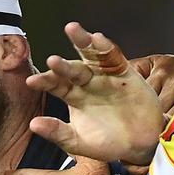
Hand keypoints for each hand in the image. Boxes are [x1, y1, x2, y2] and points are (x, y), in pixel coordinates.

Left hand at [26, 22, 163, 163]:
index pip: (56, 85)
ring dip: (83, 42)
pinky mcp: (125, 73)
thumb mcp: (79, 143)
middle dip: (62, 65)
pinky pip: (114, 57)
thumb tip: (33, 124)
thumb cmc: (109, 144)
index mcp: (74, 97)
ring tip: (72, 29)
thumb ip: (58, 133)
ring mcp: (105, 76)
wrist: (141, 145)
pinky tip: (98, 39)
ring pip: (91, 55)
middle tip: (52, 60)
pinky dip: (107, 48)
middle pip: (71, 69)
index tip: (32, 82)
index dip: (45, 82)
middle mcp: (87, 83)